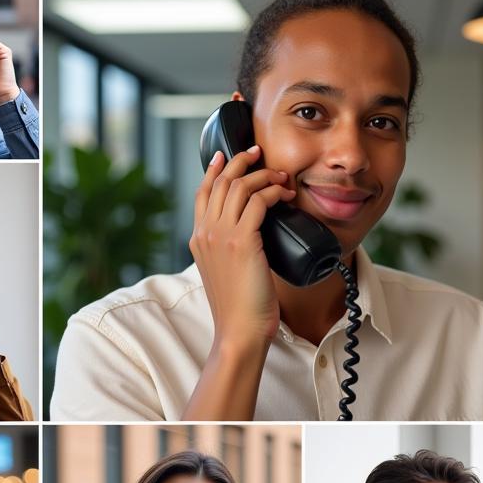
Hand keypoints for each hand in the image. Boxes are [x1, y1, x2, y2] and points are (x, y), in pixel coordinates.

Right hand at [190, 147, 296, 354]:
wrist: (239, 330)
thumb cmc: (239, 306)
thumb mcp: (225, 271)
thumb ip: (229, 247)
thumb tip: (251, 231)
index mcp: (198, 238)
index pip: (202, 192)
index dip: (214, 170)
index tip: (226, 155)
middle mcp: (205, 232)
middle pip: (220, 181)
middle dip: (241, 161)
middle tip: (258, 152)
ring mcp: (220, 235)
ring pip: (239, 186)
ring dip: (263, 175)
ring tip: (280, 176)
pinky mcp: (241, 241)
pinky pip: (257, 201)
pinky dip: (273, 192)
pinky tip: (284, 195)